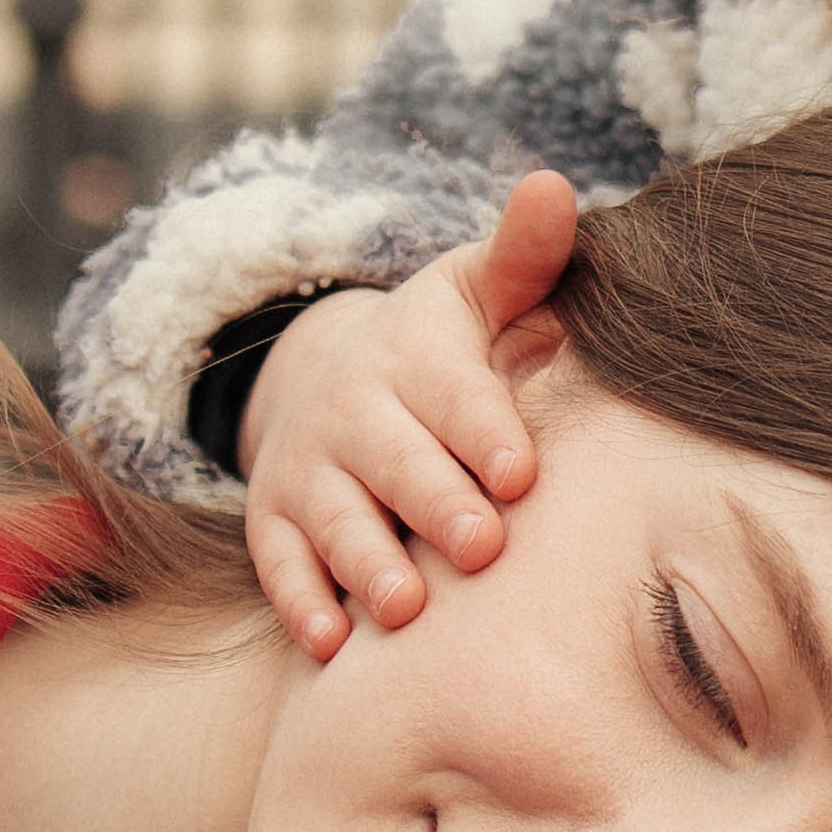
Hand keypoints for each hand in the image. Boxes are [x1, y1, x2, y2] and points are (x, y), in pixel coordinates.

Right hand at [239, 171, 576, 657]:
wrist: (331, 375)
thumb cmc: (442, 347)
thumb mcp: (477, 290)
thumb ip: (526, 256)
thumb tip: (554, 185)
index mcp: (415, 357)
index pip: (454, 394)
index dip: (485, 431)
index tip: (521, 470)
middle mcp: (355, 413)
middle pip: (397, 464)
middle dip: (436, 504)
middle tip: (481, 546)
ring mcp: (311, 471)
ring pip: (337, 522)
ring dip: (368, 564)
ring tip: (405, 609)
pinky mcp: (277, 523)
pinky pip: (281, 567)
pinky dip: (302, 605)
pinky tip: (331, 645)